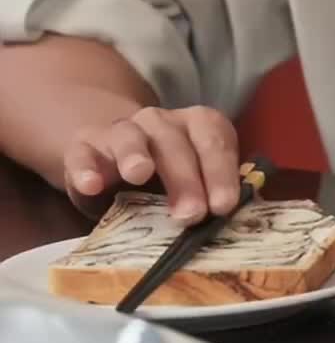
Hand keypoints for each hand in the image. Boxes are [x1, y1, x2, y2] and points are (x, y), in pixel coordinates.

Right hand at [63, 105, 240, 223]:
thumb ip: (213, 195)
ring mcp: (120, 132)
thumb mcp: (192, 184)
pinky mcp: (83, 148)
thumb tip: (245, 219)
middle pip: (176, 142)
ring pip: (130, 137)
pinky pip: (83, 154)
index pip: (214, 139)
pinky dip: (86, 169)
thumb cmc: (163, 180)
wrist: (110, 158)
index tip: (224, 205)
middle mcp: (160, 123)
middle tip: (192, 213)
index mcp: (195, 126)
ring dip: (136, 155)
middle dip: (186, 178)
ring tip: (139, 175)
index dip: (221, 171)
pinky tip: (91, 185)